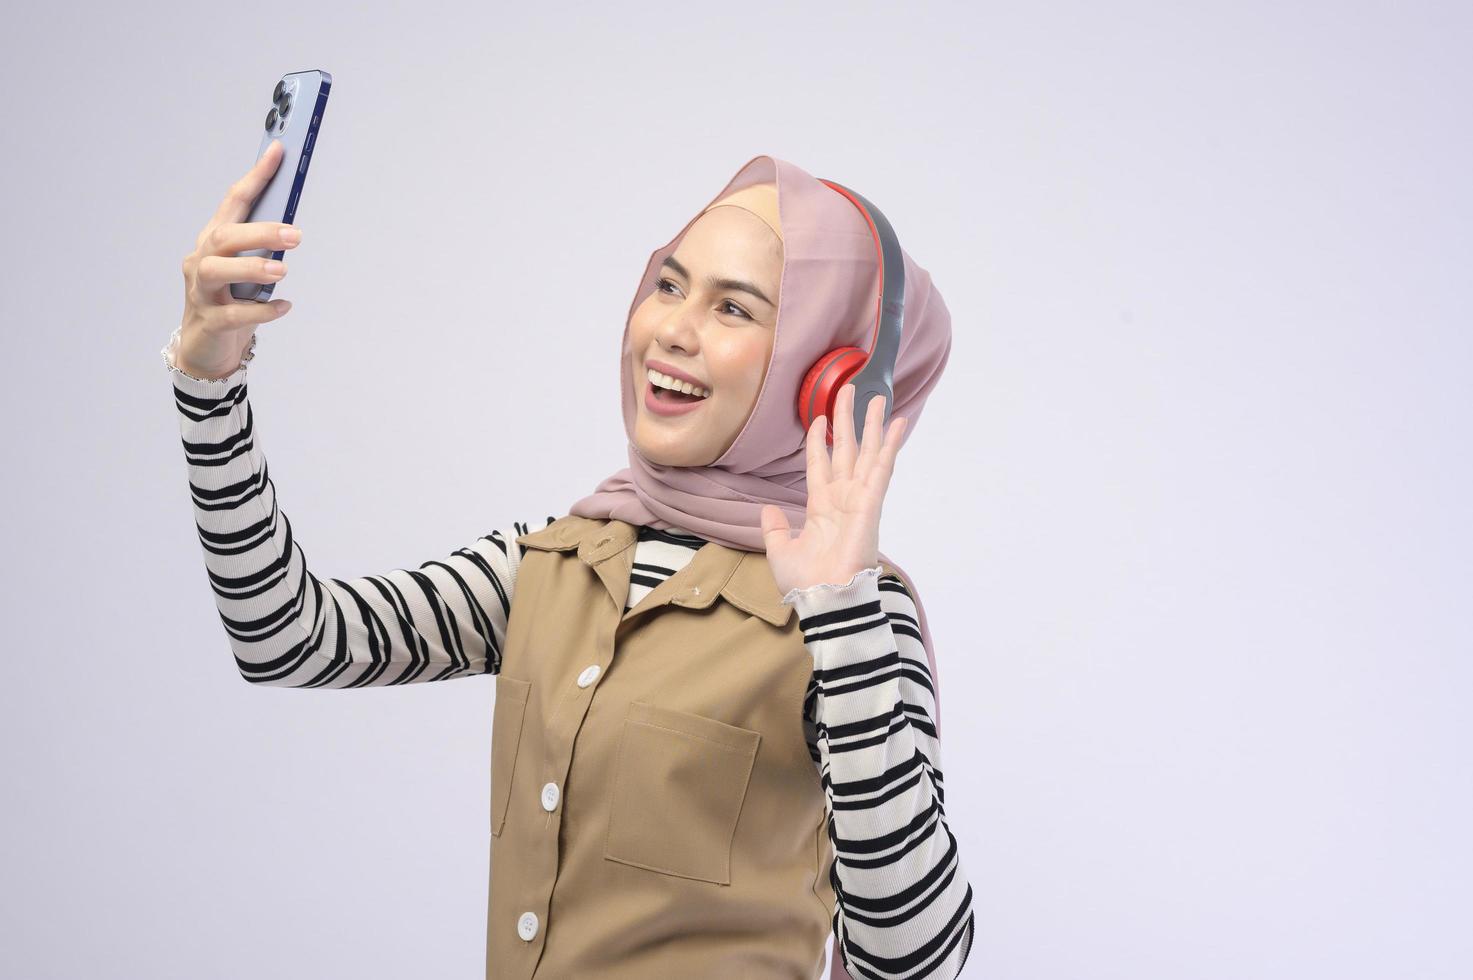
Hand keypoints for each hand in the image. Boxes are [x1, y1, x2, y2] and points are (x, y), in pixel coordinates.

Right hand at [176, 139, 301, 378]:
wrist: (205, 349)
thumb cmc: (231, 302)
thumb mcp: (247, 272)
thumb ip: (262, 250)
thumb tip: (292, 227)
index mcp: (213, 242)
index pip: (233, 202)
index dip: (256, 177)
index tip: (279, 152)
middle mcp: (201, 261)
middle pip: (222, 237)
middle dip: (259, 232)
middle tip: (295, 235)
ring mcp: (200, 293)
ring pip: (215, 271)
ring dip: (251, 268)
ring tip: (282, 271)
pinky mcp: (208, 323)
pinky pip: (232, 315)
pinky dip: (260, 311)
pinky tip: (284, 307)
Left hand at [760, 383, 907, 596]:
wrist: (824, 598)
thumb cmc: (805, 582)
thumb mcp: (780, 550)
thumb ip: (775, 528)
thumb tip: (767, 510)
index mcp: (820, 507)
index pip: (820, 465)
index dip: (819, 440)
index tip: (819, 417)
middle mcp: (841, 498)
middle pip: (845, 449)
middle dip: (847, 420)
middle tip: (849, 391)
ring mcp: (858, 498)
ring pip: (866, 452)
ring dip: (872, 424)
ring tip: (878, 396)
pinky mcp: (871, 503)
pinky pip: (882, 467)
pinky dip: (889, 444)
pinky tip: (897, 422)